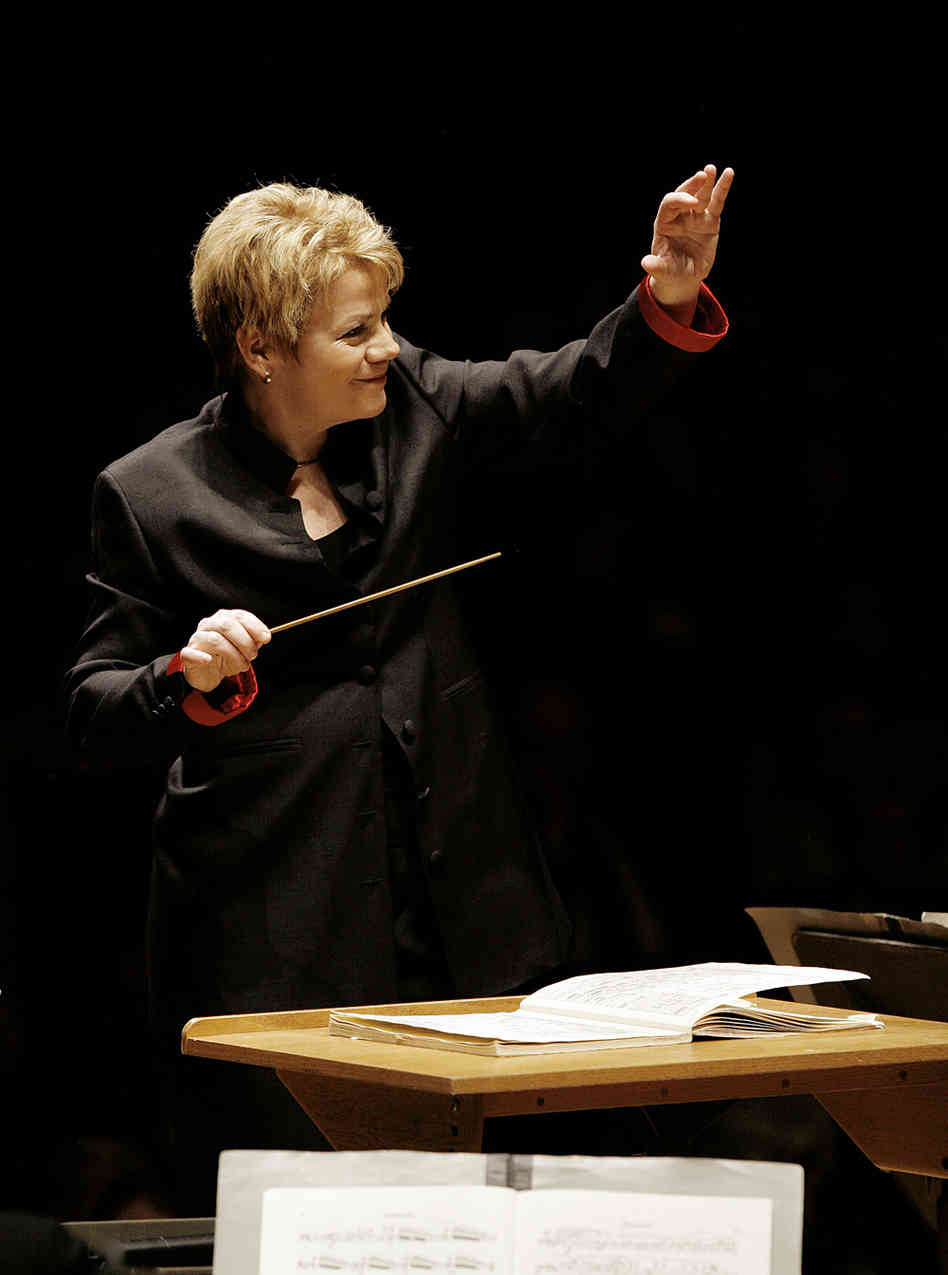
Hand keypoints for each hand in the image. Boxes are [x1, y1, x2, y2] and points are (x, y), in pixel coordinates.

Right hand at [180, 609, 270, 692]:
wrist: (208, 673)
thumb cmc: (227, 656)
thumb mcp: (243, 647)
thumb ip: (254, 640)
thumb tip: (264, 637)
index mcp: (223, 618)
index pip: (239, 616)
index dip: (255, 626)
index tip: (266, 638)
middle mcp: (208, 625)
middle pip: (227, 625)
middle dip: (245, 641)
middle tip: (253, 655)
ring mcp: (197, 639)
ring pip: (215, 640)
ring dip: (233, 654)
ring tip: (242, 665)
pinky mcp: (187, 654)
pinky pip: (190, 653)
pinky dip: (200, 656)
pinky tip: (209, 660)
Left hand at [642, 164, 733, 311]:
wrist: (684, 277)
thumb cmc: (670, 272)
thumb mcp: (663, 271)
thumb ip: (656, 266)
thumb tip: (645, 263)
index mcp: (664, 224)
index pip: (669, 205)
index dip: (680, 201)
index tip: (693, 204)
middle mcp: (679, 216)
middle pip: (684, 194)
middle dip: (692, 185)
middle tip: (702, 175)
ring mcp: (695, 217)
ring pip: (701, 195)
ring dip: (706, 182)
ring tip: (711, 169)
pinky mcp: (710, 220)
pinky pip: (717, 202)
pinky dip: (722, 188)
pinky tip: (728, 174)